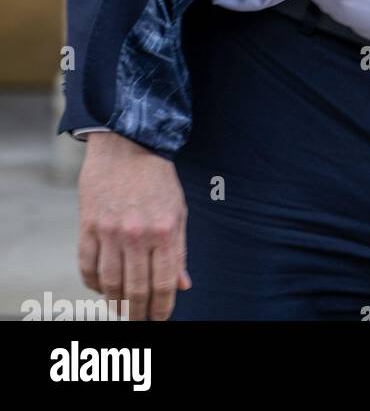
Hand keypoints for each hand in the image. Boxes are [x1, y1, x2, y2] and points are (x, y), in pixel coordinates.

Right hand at [78, 132, 191, 320]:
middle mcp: (137, 234)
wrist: (126, 145)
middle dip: (138, 314)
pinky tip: (102, 288)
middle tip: (139, 323)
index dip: (162, 309)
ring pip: (110, 284)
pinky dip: (94, 283)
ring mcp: (109, 231)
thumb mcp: (178, 210)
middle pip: (135, 290)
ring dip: (116, 303)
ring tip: (121, 310)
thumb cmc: (157, 178)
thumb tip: (183, 285)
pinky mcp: (87, 226)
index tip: (160, 320)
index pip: (164, 284)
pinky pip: (87, 266)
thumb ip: (179, 250)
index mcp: (164, 231)